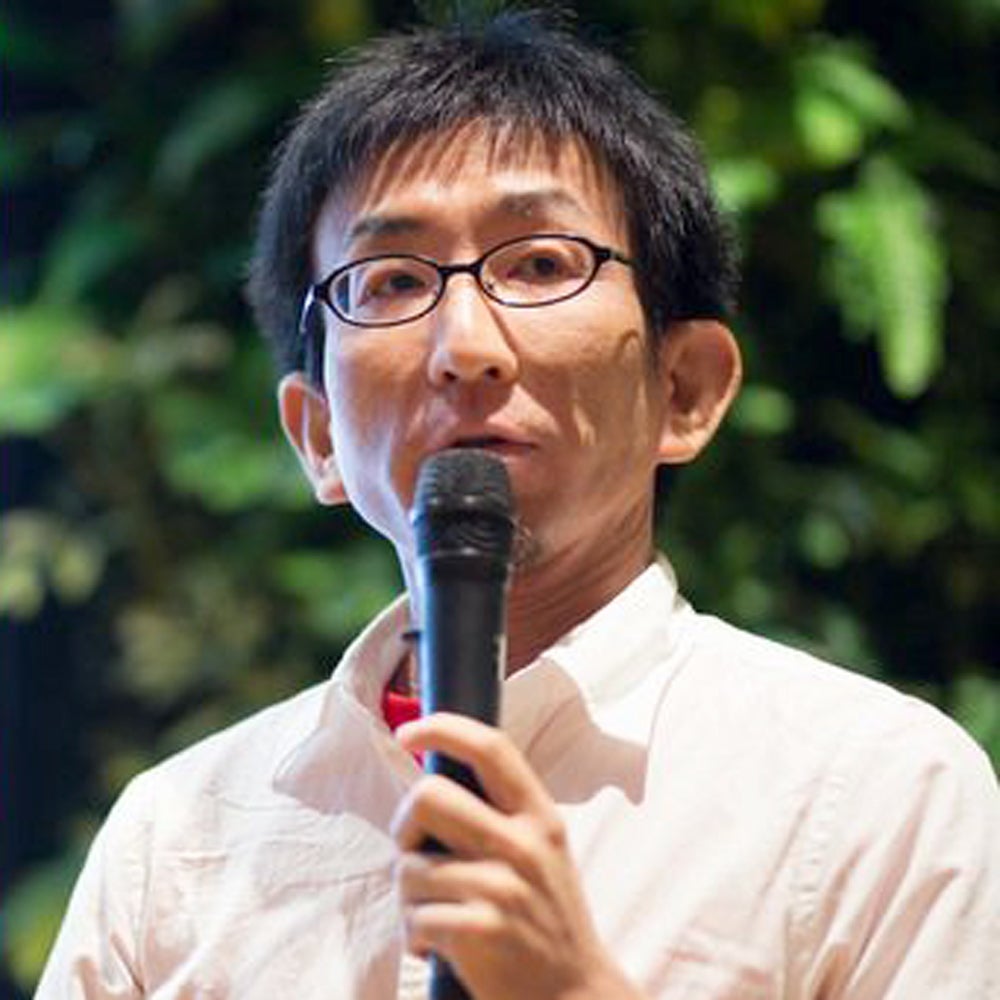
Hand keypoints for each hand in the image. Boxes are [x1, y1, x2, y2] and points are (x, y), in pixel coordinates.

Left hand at [391, 713, 644, 999]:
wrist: (575, 997)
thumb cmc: (546, 920)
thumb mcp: (541, 852)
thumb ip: (501, 814)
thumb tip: (433, 781)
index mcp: (539, 817)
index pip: (490, 748)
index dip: (442, 727)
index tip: (407, 731)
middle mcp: (524, 845)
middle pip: (428, 797)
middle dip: (404, 828)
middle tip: (415, 855)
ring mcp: (503, 887)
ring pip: (409, 866)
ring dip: (408, 897)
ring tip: (435, 915)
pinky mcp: (481, 931)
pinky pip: (414, 917)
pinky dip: (415, 936)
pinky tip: (438, 947)